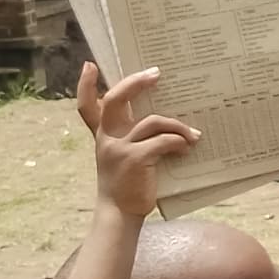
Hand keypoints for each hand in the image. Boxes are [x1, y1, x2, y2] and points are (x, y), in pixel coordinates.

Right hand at [78, 64, 198, 217]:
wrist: (120, 213)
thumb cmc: (128, 183)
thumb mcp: (124, 157)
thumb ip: (133, 138)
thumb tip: (164, 120)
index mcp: (104, 136)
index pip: (86, 107)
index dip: (85, 85)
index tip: (88, 65)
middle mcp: (107, 138)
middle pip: (116, 100)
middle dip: (135, 83)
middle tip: (155, 74)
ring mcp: (119, 148)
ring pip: (152, 121)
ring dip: (177, 126)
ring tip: (193, 135)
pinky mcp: (134, 159)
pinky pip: (163, 141)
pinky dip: (179, 142)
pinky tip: (188, 148)